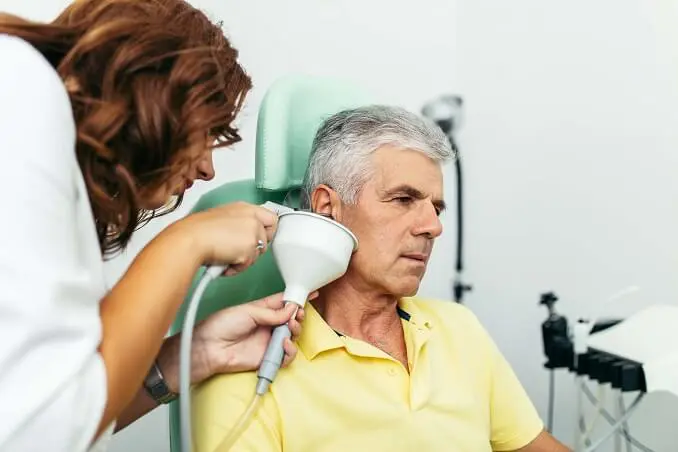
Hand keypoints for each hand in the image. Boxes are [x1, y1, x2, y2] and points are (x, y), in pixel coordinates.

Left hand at [158, 292, 314, 391]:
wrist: (209, 348)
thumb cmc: (221, 325)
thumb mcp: (248, 311)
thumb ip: (271, 312)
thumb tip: (291, 309)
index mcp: (263, 310)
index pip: (284, 302)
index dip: (297, 298)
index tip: (311, 292)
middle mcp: (268, 325)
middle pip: (292, 320)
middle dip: (299, 315)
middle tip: (298, 314)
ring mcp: (268, 341)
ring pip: (292, 336)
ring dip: (295, 331)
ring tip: (290, 328)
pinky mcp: (267, 357)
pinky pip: (286, 356)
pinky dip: (289, 350)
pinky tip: (284, 344)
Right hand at [176, 201, 277, 274]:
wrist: (190, 239)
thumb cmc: (197, 231)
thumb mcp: (222, 218)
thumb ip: (238, 223)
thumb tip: (243, 235)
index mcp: (245, 208)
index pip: (271, 218)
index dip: (266, 231)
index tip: (258, 239)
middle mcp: (252, 218)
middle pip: (268, 238)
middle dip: (255, 248)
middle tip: (238, 251)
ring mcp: (253, 233)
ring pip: (258, 254)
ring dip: (243, 259)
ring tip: (225, 256)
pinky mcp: (250, 248)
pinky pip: (248, 265)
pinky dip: (236, 268)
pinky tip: (223, 262)